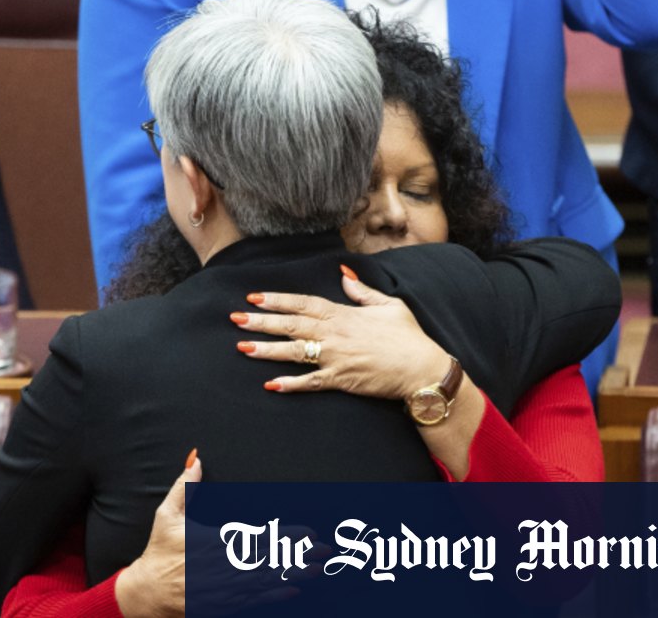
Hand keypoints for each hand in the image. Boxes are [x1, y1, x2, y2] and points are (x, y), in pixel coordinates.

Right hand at [115, 452, 307, 616]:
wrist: (146, 592)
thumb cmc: (159, 551)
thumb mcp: (167, 515)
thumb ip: (184, 487)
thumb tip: (195, 459)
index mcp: (217, 541)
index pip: (261, 536)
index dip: (287, 534)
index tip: (309, 532)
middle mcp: (225, 565)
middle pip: (270, 558)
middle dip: (300, 554)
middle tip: (325, 550)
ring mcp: (226, 587)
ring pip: (267, 580)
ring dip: (294, 574)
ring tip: (316, 568)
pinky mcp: (223, 604)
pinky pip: (255, 600)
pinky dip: (275, 595)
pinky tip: (293, 591)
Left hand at [232, 265, 451, 399]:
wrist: (422, 368)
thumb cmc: (408, 336)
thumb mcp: (388, 305)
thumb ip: (362, 290)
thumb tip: (343, 273)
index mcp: (343, 314)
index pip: (303, 303)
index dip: (277, 299)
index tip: (254, 297)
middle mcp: (334, 334)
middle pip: (291, 325)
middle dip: (261, 321)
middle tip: (235, 318)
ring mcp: (336, 358)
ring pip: (294, 352)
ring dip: (266, 350)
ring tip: (242, 347)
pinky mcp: (341, 380)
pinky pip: (311, 382)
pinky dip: (291, 384)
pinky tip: (270, 384)